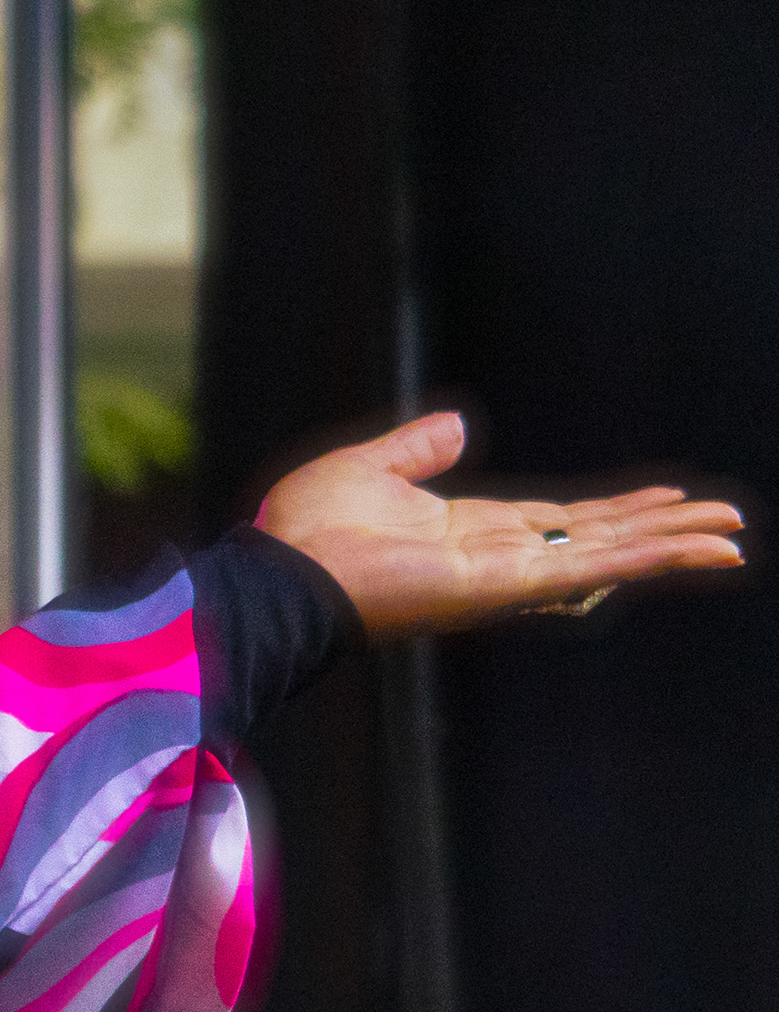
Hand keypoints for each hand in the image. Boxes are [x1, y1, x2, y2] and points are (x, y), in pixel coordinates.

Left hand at [258, 410, 743, 635]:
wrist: (281, 571)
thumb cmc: (303, 532)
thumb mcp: (367, 468)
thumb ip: (415, 449)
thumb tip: (452, 426)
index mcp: (466, 531)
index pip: (558, 520)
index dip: (613, 510)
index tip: (661, 498)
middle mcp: (495, 557)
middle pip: (597, 539)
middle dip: (660, 529)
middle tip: (721, 522)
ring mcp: (506, 575)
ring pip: (608, 556)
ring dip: (671, 545)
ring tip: (730, 539)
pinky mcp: (507, 585)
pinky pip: (591, 567)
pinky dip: (645, 557)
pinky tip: (693, 549)